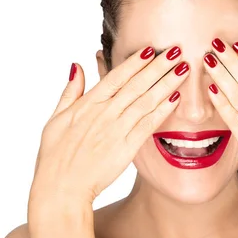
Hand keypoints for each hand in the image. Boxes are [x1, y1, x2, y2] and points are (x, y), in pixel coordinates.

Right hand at [29, 45, 189, 209]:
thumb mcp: (56, 118)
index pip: (116, 76)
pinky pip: (148, 125)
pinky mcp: (126, 148)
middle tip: (177, 51)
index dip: (135, 62)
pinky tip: (175, 98)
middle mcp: (105, 113)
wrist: (61, 188)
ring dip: (166, 83)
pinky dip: (162, 110)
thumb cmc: (54, 156)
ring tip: (183, 69)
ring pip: (146, 101)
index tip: (151, 49)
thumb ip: (70, 91)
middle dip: (158, 66)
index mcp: (87, 104)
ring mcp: (117, 130)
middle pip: (137, 84)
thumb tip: (78, 66)